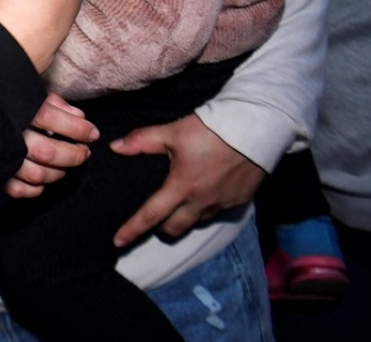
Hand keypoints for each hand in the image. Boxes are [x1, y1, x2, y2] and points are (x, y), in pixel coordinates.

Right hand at [7, 92, 97, 197]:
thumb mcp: (26, 91)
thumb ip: (53, 102)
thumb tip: (79, 117)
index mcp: (15, 108)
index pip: (53, 119)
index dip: (78, 129)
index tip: (92, 133)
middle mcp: (7, 133)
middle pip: (48, 152)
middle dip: (73, 155)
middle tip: (84, 153)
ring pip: (36, 174)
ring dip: (57, 174)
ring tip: (66, 168)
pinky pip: (17, 189)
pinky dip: (34, 189)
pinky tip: (42, 181)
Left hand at [110, 113, 265, 245]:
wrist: (255, 129)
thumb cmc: (210, 130)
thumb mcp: (172, 132)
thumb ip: (142, 141)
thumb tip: (115, 147)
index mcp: (182, 187)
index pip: (151, 215)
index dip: (133, 229)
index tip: (118, 242)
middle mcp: (202, 202)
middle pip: (174, 228)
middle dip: (160, 227)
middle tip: (153, 217)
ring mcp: (222, 204)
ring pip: (196, 222)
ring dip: (183, 218)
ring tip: (178, 205)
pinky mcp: (239, 202)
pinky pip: (216, 213)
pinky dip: (204, 209)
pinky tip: (203, 195)